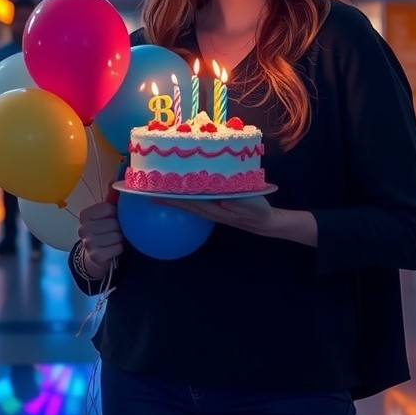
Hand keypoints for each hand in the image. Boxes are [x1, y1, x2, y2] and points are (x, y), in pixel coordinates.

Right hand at [78, 184, 123, 275]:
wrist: (96, 255)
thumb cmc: (104, 230)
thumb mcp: (106, 215)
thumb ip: (111, 198)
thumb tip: (115, 179)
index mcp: (85, 215)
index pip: (108, 208)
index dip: (115, 214)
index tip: (113, 218)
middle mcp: (83, 228)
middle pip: (114, 223)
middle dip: (119, 228)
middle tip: (115, 231)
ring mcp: (88, 243)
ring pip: (117, 236)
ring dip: (119, 239)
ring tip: (114, 239)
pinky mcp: (95, 256)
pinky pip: (117, 248)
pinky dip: (119, 248)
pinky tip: (113, 248)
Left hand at [153, 193, 277, 236]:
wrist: (266, 222)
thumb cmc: (258, 211)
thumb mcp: (249, 204)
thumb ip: (235, 201)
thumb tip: (221, 197)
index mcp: (215, 209)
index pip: (189, 202)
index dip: (173, 197)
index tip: (157, 193)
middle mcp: (210, 211)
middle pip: (185, 204)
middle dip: (168, 199)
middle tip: (149, 193)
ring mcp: (213, 211)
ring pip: (190, 205)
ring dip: (176, 199)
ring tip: (161, 193)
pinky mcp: (218, 208)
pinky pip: (199, 203)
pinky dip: (188, 199)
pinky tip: (186, 194)